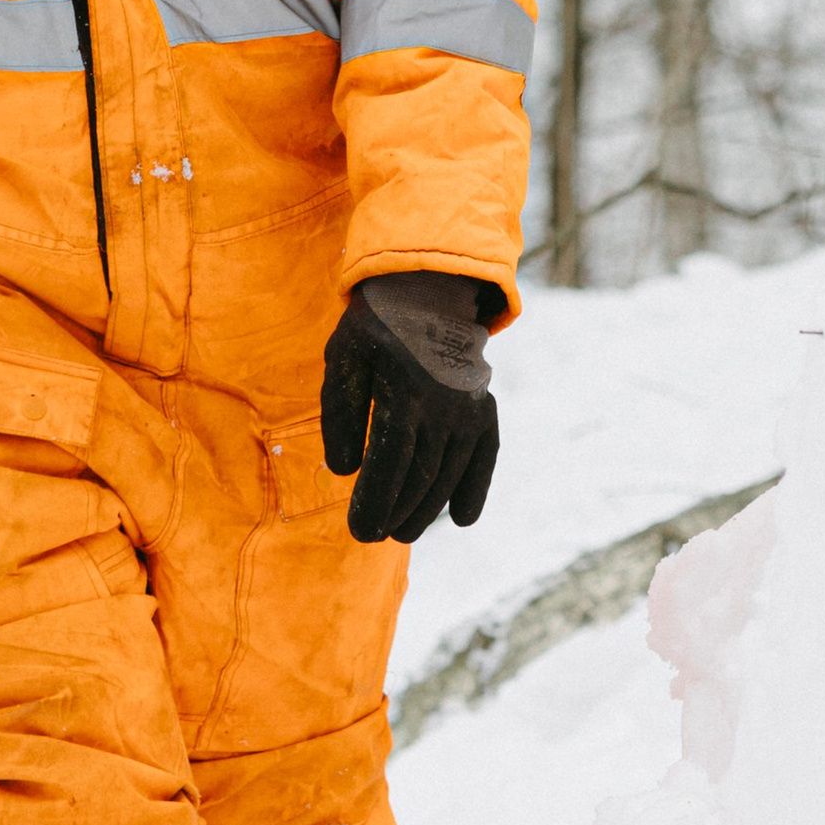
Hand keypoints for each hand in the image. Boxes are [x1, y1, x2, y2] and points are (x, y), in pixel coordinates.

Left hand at [319, 274, 499, 543]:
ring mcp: (469, 409)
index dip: (375, 503)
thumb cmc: (375, 327)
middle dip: (397, 513)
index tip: (361, 530)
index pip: (389, 464)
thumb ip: (340, 413)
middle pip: (421, 478)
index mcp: (404, 392)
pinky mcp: (484, 409)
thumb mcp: (344, 357)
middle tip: (374, 535)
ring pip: (449, 474)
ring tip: (403, 531)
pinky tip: (463, 519)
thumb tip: (343, 470)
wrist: (429, 289)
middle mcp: (443, 406)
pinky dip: (475, 488)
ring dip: (427, 509)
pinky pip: (484, 457)